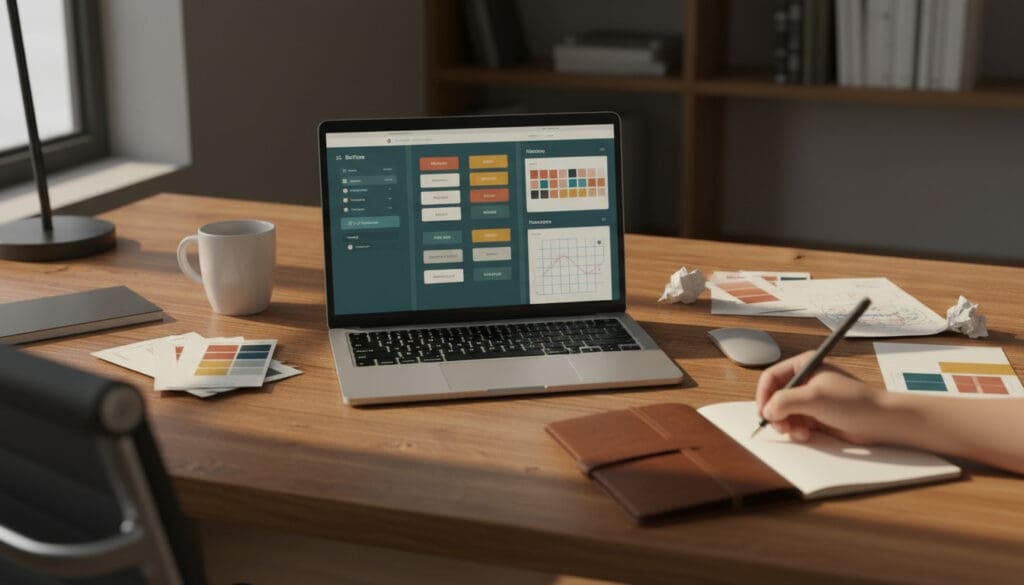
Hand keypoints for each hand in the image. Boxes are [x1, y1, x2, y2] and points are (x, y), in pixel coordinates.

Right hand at [755, 351, 892, 443]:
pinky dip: (796, 431)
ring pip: (783, 412)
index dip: (764, 395)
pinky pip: (795, 423)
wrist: (879, 421)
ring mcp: (810, 399)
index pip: (771, 377)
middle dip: (775, 414)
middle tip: (781, 427)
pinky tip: (806, 435)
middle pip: (775, 397)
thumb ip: (784, 401)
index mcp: (804, 365)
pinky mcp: (815, 415)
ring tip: (798, 432)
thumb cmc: (852, 402)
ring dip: (786, 425)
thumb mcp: (813, 397)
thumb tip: (767, 411)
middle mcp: (805, 380)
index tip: (764, 413)